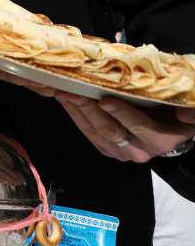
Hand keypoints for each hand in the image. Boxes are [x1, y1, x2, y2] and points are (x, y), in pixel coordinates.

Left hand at [54, 92, 194, 161]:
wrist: (169, 131)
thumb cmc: (176, 114)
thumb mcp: (190, 111)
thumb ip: (190, 113)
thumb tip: (184, 113)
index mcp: (162, 139)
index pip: (140, 127)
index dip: (122, 113)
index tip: (106, 100)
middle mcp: (141, 150)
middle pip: (111, 130)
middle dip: (90, 110)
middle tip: (74, 92)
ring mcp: (122, 153)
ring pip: (95, 132)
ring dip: (77, 111)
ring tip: (63, 92)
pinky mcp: (108, 150)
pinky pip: (88, 134)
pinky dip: (74, 115)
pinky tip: (64, 100)